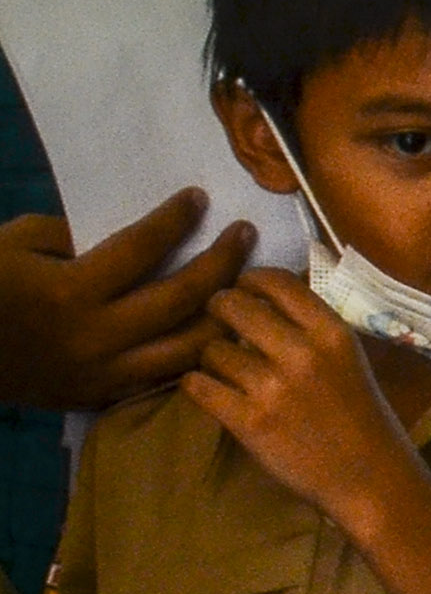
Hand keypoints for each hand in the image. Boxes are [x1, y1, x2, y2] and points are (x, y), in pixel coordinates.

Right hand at [0, 192, 256, 410]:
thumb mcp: (15, 243)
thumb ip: (72, 236)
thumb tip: (127, 238)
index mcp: (70, 291)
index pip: (141, 248)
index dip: (174, 220)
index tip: (199, 198)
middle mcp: (96, 336)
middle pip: (181, 298)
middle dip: (220, 262)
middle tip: (244, 234)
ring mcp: (102, 372)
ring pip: (186, 348)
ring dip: (223, 315)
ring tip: (245, 286)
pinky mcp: (99, 395)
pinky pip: (162, 377)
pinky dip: (194, 355)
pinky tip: (215, 332)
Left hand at [181, 273, 423, 530]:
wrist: (372, 482)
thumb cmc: (362, 419)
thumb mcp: (350, 360)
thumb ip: (310, 329)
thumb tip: (260, 297)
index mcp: (332, 333)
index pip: (273, 280)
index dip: (248, 281)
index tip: (245, 294)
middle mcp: (303, 353)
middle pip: (232, 305)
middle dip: (218, 313)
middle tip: (221, 329)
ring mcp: (274, 388)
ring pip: (210, 349)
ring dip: (212, 360)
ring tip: (228, 375)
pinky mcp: (249, 421)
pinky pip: (197, 385)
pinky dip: (198, 387)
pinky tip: (214, 395)